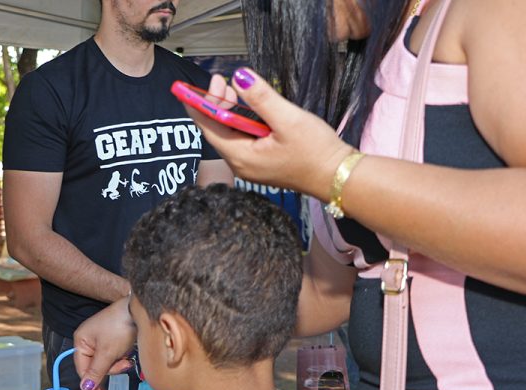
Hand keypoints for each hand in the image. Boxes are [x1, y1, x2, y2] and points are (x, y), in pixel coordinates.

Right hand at [73, 295, 136, 389]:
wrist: (138, 310)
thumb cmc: (119, 326)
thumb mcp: (107, 353)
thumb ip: (96, 372)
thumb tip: (85, 388)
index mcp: (81, 341)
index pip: (82, 369)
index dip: (91, 383)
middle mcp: (89, 340)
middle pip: (95, 367)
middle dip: (110, 369)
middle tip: (122, 365)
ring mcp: (101, 340)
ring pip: (106, 363)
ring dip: (117, 364)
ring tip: (127, 358)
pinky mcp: (113, 340)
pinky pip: (114, 356)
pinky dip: (121, 358)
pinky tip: (128, 354)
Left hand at [187, 70, 351, 199]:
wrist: (338, 176)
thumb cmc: (316, 151)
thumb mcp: (288, 119)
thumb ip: (261, 98)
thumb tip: (239, 77)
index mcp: (242, 157)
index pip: (209, 128)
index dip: (198, 105)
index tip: (187, 88)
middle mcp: (241, 165)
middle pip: (217, 131)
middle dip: (215, 104)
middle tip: (220, 80)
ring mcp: (250, 166)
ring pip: (229, 135)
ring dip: (228, 112)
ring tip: (232, 89)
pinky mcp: (261, 164)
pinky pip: (241, 140)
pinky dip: (240, 123)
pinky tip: (247, 109)